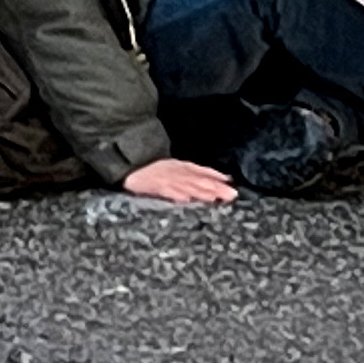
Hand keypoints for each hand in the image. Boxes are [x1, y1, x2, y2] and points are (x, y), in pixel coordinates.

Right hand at [121, 157, 236, 205]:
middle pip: (201, 180)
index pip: (204, 171)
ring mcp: (168, 179)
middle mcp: (179, 172)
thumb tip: (218, 178)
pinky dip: (177, 194)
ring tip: (216, 197)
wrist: (131, 163)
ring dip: (202, 191)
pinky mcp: (155, 186)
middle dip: (217, 187)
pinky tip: (186, 199)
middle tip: (232, 194)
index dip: (217, 177)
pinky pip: (167, 190)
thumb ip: (193, 173)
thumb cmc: (153, 168)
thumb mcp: (176, 167)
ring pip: (188, 185)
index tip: (232, 183)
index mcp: (183, 167)